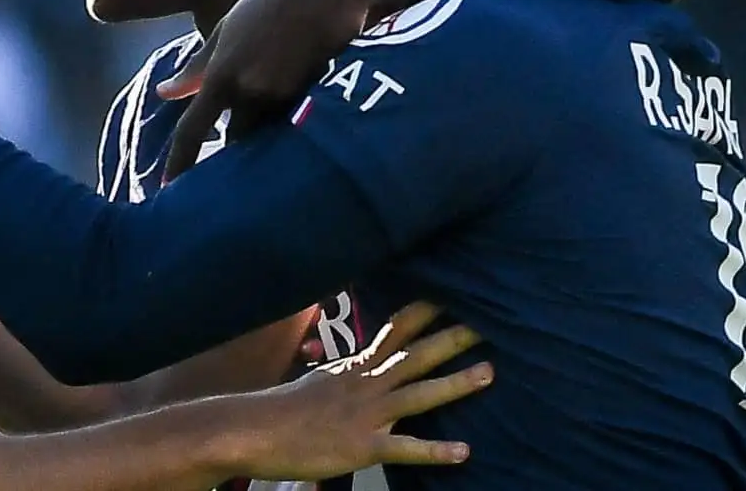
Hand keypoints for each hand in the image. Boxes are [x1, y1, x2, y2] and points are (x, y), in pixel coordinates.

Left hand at [160, 0, 369, 180]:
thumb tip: (165, 93)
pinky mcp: (317, 95)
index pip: (193, 130)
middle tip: (237, 141)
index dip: (179, 164)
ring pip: (268, 135)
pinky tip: (298, 111)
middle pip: (237, 141)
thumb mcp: (227, 27)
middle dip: (235, 146)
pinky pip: (296, 123)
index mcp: (222, 73)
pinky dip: (290, 123)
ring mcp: (286, 95)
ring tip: (274, 118)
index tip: (168, 189)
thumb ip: (197, 65)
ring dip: (265, 135)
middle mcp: (251, 90)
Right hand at [225, 301, 488, 479]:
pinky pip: (405, 448)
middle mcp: (367, 383)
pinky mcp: (363, 446)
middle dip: (452, 338)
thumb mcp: (320, 379)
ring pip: (418, 394)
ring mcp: (366, 414)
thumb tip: (360, 364)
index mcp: (357, 365)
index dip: (426, 311)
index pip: (396, 329)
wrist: (256, 430)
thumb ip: (347, 372)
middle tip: (489, 323)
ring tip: (489, 374)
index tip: (454, 293)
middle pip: (416, 355)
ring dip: (455, 384)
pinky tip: (463, 453)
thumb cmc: (286, 408)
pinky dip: (435, 450)